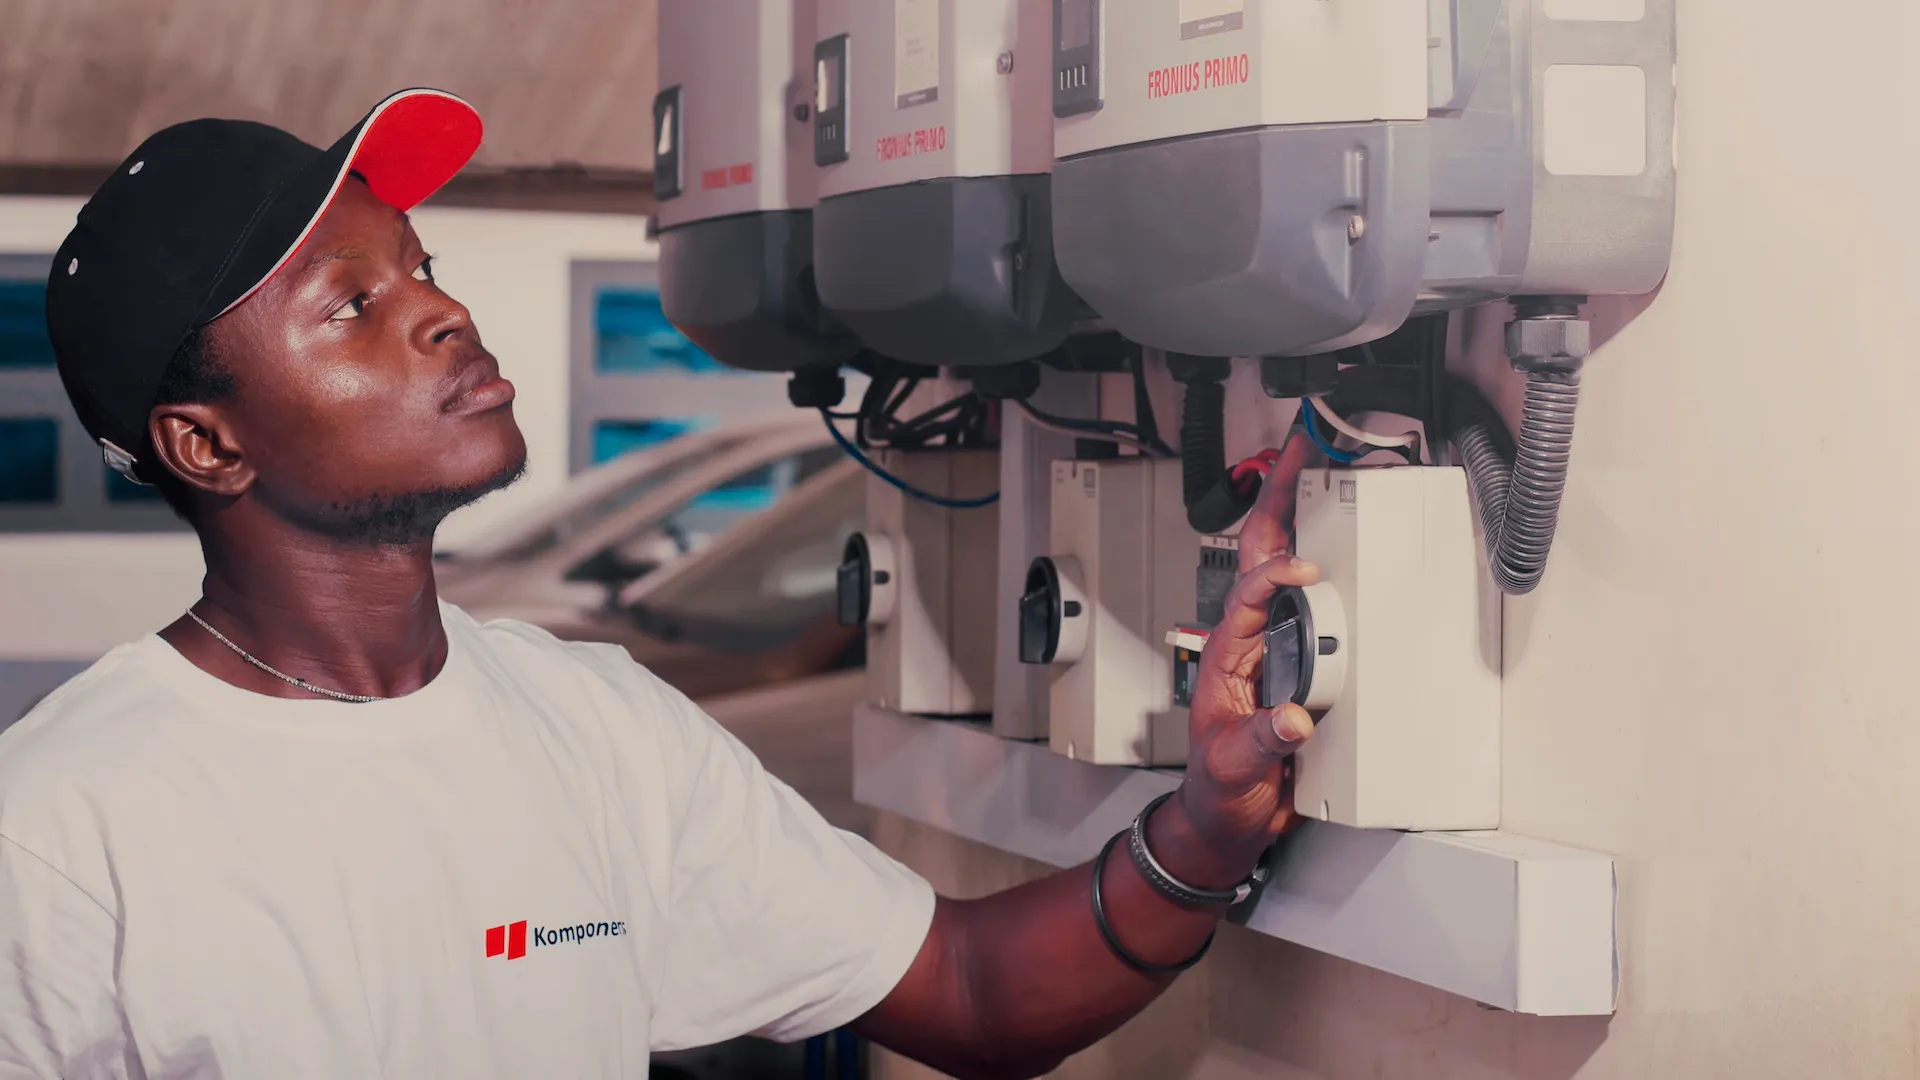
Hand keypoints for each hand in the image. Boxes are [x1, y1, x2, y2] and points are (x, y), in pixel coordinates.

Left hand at [1150, 436, 1320, 887]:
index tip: (1305, 568)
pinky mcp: (1304, 665)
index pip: (1249, 594)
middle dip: (1279, 498)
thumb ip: (1264, 741)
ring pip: (1291, 571)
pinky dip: (1338, 569)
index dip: (1275, 575)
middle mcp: (1252, 640)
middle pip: (1264, 554)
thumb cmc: (1220, 787)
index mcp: (1228, 653)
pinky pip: (1323, 610)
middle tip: (1301, 448)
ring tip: (1327, 470)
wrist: (1231, 819)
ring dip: (1307, 518)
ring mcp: (1277, 648)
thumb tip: (1296, 718)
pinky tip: (1356, 541)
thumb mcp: (1234, 765)